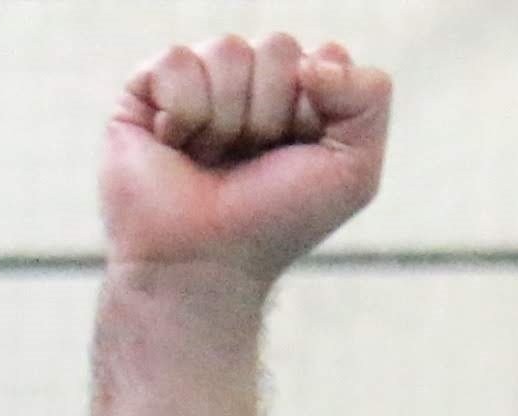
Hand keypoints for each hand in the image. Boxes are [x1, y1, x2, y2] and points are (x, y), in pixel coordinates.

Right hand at [101, 35, 389, 283]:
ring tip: (211, 159)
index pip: (323, 57)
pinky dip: (184, 111)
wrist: (204, 266)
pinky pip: (178, 61)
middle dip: (270, 113)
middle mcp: (250, 82)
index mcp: (300, 94)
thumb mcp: (354, 170)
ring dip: (226, 118)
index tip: (297, 157)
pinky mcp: (147, 91)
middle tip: (250, 161)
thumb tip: (314, 58)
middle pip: (277, 48)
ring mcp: (199, 83)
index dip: (314, 110)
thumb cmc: (276, 222)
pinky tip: (177, 146)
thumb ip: (370, 95)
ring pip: (228, 51)